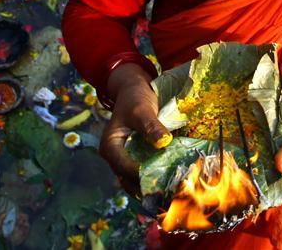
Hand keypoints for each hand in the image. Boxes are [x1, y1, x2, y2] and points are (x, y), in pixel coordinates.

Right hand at [99, 63, 171, 195]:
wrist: (135, 90)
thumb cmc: (135, 98)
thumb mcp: (142, 109)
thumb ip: (151, 125)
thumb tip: (163, 143)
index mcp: (110, 147)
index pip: (124, 167)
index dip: (141, 175)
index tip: (161, 179)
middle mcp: (116, 158)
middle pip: (129, 179)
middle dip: (147, 186)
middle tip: (168, 191)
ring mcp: (126, 159)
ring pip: (136, 180)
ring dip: (152, 185)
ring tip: (171, 190)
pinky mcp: (136, 159)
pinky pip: (144, 173)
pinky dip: (155, 177)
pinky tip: (171, 180)